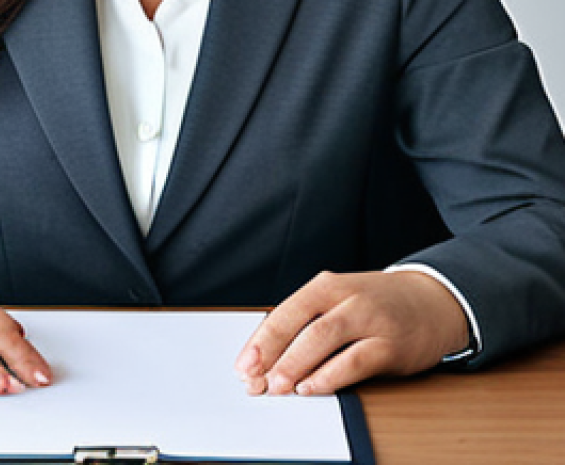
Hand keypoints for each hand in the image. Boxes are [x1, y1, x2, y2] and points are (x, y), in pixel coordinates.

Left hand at [235, 270, 469, 395]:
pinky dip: (330, 376)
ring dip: (296, 365)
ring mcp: (369, 318)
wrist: (431, 301)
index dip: (260, 341)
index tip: (242, 366)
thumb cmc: (375, 305)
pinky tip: (313, 388)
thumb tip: (268, 359)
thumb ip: (308, 325)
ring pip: (324, 339)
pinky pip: (355, 361)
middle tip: (254, 381)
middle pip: (300, 325)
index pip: (284, 313)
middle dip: (272, 355)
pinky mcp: (391, 344)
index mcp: (325, 286)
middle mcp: (345, 297)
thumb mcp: (338, 301)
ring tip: (277, 387)